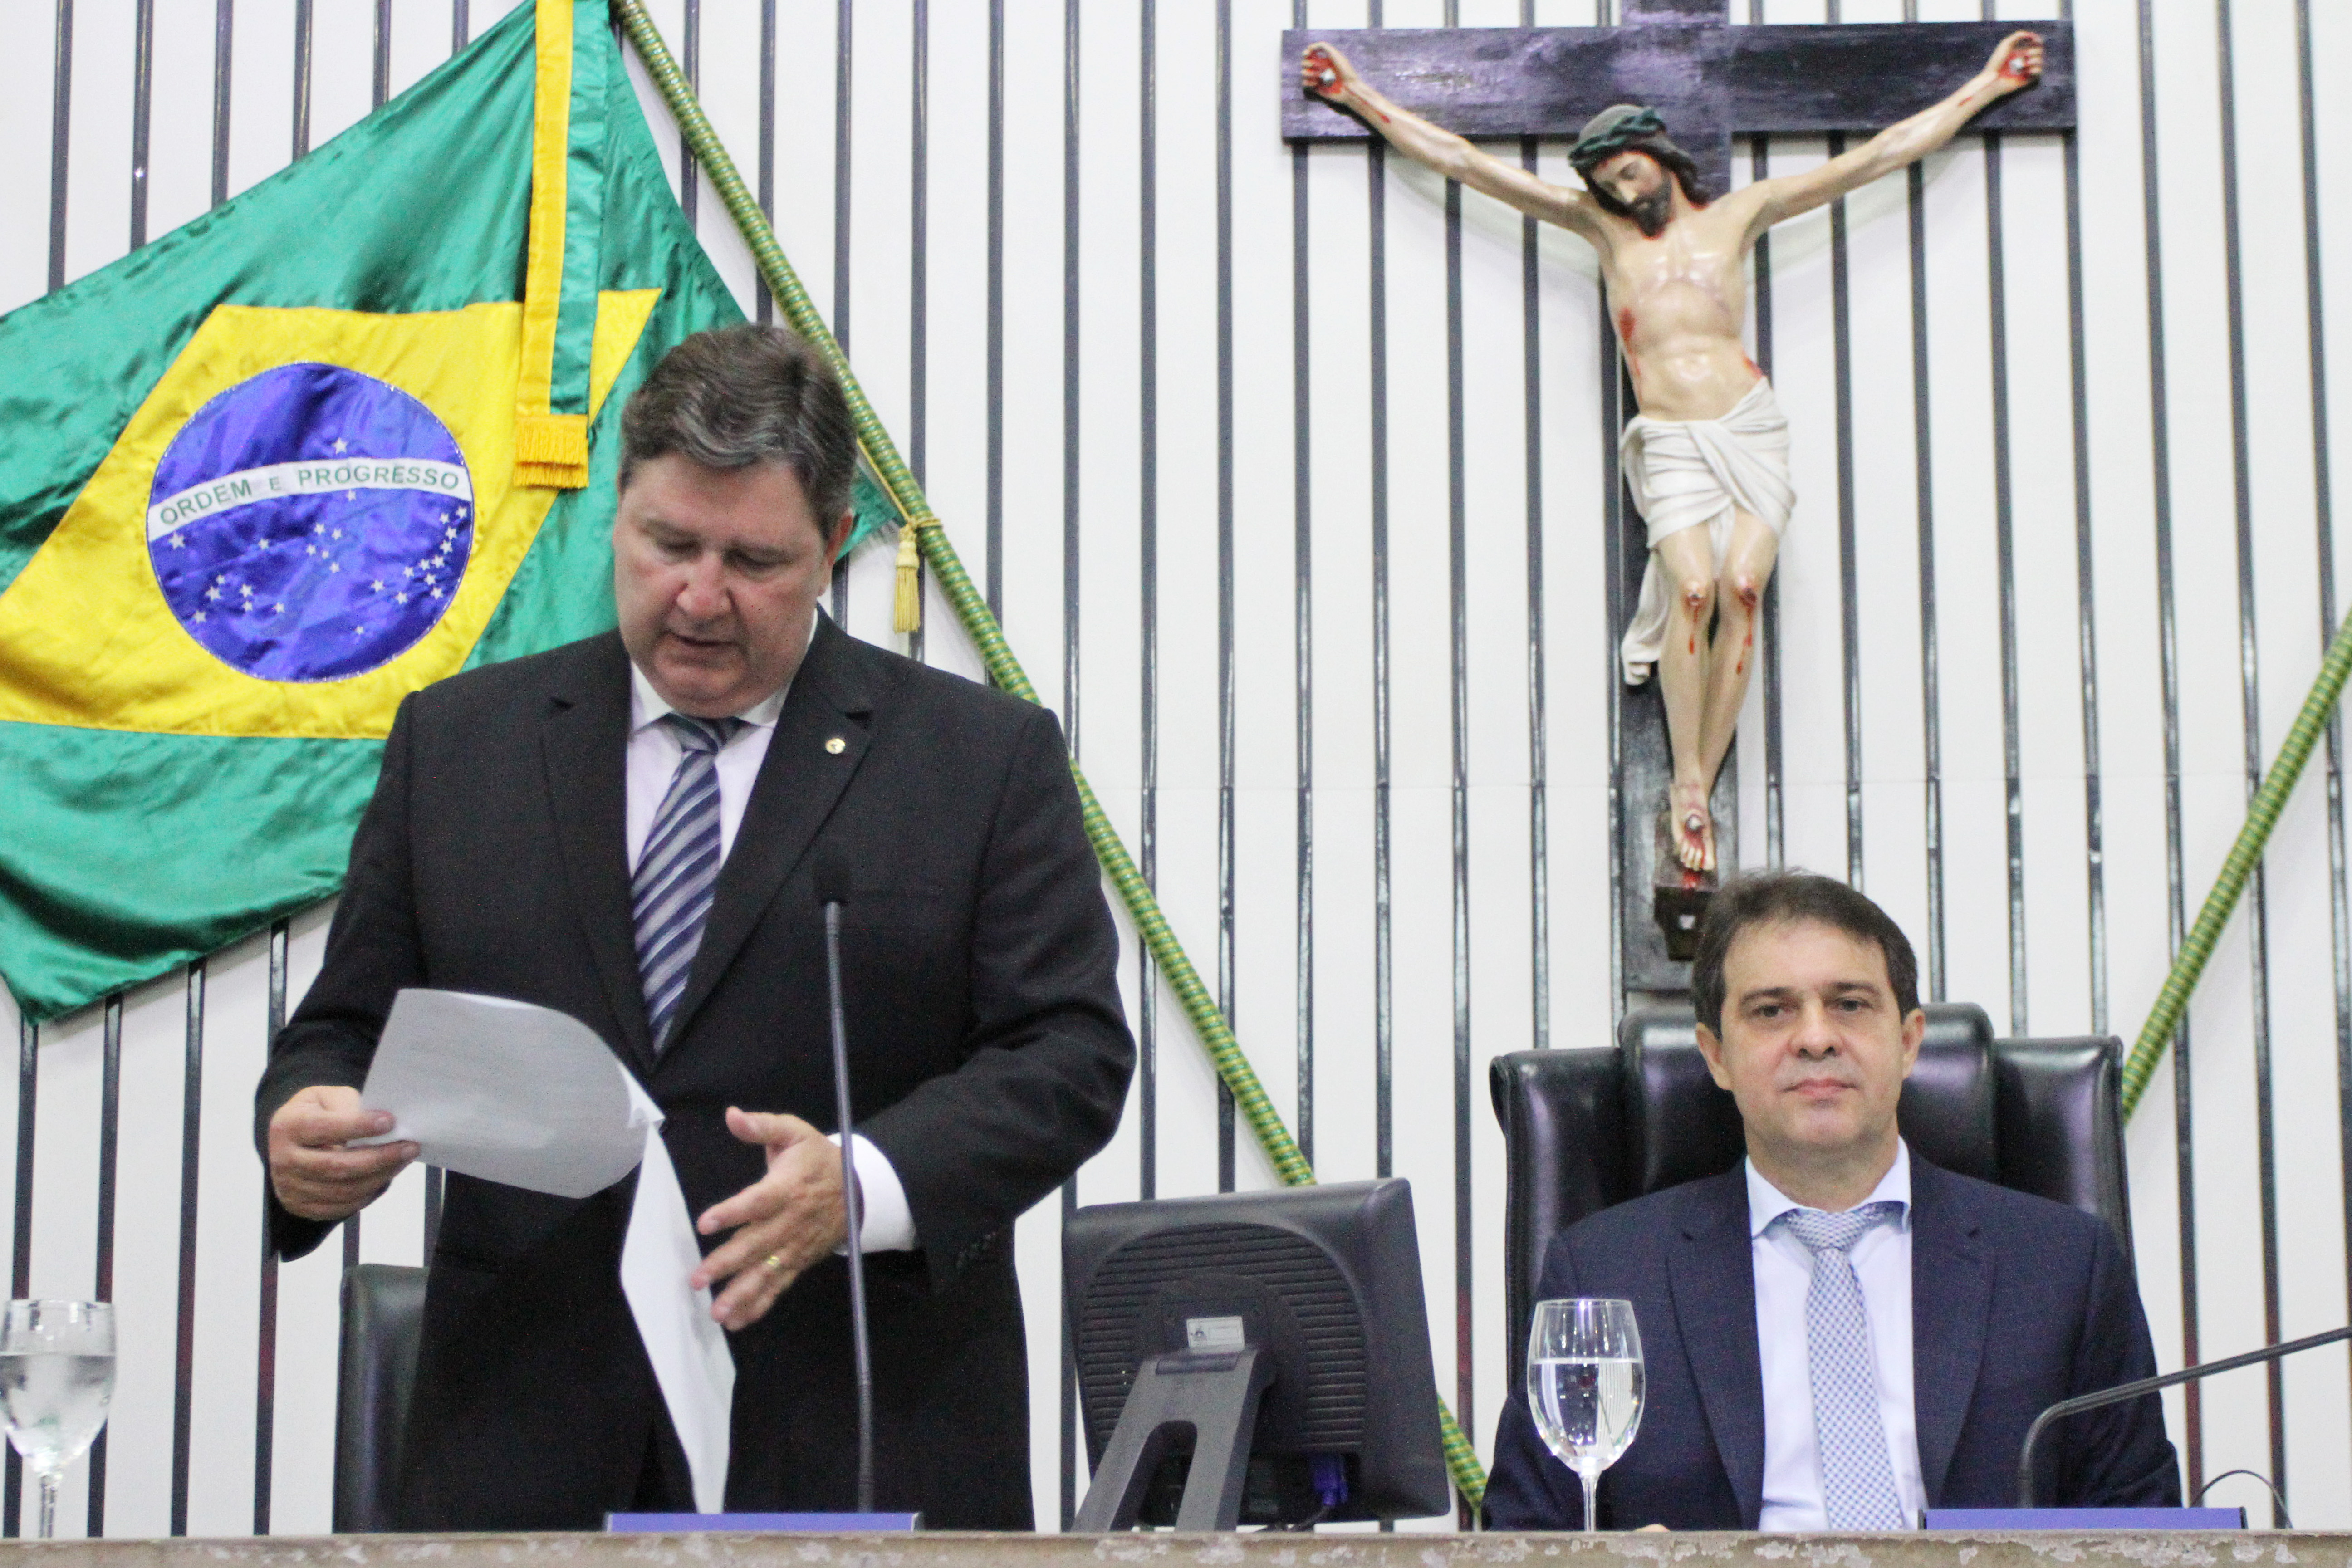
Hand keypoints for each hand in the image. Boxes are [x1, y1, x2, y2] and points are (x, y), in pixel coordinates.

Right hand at [267, 1085, 416, 1221]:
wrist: (293, 1138)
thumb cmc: (318, 1113)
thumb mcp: (328, 1097)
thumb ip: (350, 1107)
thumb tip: (385, 1124)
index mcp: (287, 1126)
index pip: (324, 1129)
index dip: (358, 1126)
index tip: (390, 1121)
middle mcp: (283, 1160)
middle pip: (336, 1166)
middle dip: (379, 1158)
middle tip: (410, 1147)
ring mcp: (289, 1187)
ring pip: (343, 1190)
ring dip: (380, 1177)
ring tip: (403, 1160)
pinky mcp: (300, 1206)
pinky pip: (341, 1207)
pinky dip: (368, 1193)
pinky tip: (385, 1177)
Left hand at [690, 1109, 847, 1330]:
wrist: (857, 1189)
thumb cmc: (816, 1158)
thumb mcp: (794, 1132)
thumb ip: (763, 1126)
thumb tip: (731, 1115)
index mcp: (787, 1188)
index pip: (758, 1202)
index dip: (732, 1212)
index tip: (705, 1222)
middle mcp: (790, 1222)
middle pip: (757, 1245)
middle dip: (727, 1263)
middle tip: (699, 1279)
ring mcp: (794, 1247)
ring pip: (766, 1272)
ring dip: (741, 1294)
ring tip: (716, 1312)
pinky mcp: (797, 1262)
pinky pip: (777, 1287)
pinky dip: (758, 1305)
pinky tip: (736, 1321)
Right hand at [1300, 43, 1358, 101]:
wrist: (1349, 88)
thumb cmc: (1345, 70)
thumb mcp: (1335, 54)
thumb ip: (1322, 46)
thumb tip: (1309, 48)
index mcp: (1324, 59)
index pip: (1310, 53)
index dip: (1306, 53)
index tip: (1307, 54)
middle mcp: (1320, 68)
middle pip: (1304, 63)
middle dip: (1308, 63)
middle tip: (1315, 66)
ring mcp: (1317, 78)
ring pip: (1303, 73)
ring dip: (1309, 73)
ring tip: (1318, 76)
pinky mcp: (1316, 88)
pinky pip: (1305, 83)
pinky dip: (1308, 82)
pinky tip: (1316, 83)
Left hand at [1984, 31, 2043, 92]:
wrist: (1993, 78)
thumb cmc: (1996, 61)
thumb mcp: (2006, 44)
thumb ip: (2018, 35)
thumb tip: (2031, 34)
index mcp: (2019, 51)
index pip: (2034, 43)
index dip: (2037, 40)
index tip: (2036, 40)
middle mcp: (2024, 59)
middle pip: (2039, 51)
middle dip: (2034, 51)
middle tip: (2026, 54)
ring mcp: (2026, 69)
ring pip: (2040, 60)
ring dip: (2035, 59)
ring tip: (2025, 63)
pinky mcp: (2027, 78)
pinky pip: (2039, 71)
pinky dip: (2036, 69)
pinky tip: (2028, 70)